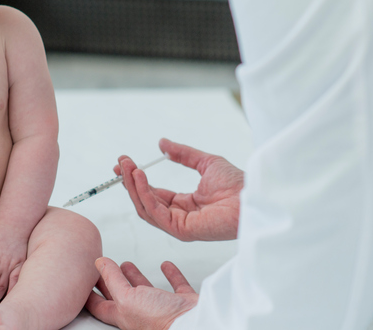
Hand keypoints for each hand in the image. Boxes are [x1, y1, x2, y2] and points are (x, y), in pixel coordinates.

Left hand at [86, 257, 197, 329]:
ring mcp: (163, 309)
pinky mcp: (182, 303)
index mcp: (124, 316)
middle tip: (103, 269)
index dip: (90, 293)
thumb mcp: (127, 297)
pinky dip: (171, 275)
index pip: (100, 305)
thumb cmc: (160, 321)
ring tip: (127, 264)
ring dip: (136, 276)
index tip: (81, 281)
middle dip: (111, 282)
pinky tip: (166, 265)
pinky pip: (175, 286)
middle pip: (121, 296)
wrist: (195, 325)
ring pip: (145, 290)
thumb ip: (113, 280)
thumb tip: (99, 263)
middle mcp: (142, 314)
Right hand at [115, 138, 243, 241]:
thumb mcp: (205, 162)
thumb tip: (162, 143)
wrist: (252, 195)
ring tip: (128, 166)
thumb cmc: (237, 184)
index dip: (137, 179)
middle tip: (121, 162)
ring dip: (133, 186)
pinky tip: (140, 175)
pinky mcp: (181, 230)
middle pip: (145, 201)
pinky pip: (155, 211)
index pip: (153, 194)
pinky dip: (144, 193)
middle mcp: (179, 217)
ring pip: (145, 207)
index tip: (125, 163)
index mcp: (185, 205)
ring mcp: (179, 225)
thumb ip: (182, 154)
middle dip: (130, 181)